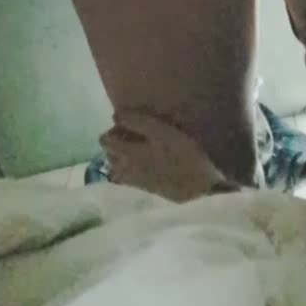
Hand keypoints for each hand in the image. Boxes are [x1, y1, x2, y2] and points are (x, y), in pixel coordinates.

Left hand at [100, 112, 225, 202]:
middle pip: (109, 155)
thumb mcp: (162, 131)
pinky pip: (129, 179)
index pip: (105, 140)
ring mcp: (136, 182)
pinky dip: (131, 170)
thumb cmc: (183, 155)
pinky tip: (149, 164)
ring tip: (141, 150)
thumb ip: (137, 122)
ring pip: (118, 169)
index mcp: (126, 153)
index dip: (114, 129)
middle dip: (116, 144)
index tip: (129, 125)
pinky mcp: (147, 190)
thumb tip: (115, 115)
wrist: (200, 187)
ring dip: (123, 158)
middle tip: (136, 135)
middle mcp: (126, 169)